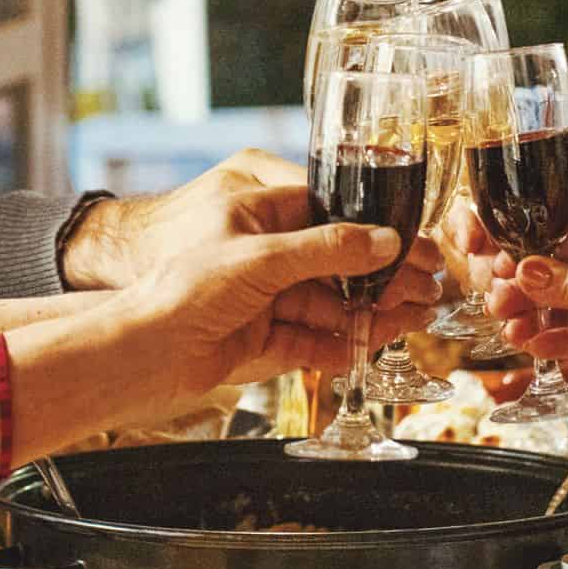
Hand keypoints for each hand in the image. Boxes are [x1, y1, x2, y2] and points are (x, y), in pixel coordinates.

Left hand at [9, 221, 437, 462]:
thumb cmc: (184, 289)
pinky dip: (337, 349)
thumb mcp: (262, 256)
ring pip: (329, 307)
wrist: (142, 354)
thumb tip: (385, 242)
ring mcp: (264, 299)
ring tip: (411, 322)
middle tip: (425, 290)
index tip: (414, 245)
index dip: (375, 231)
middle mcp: (263, 255)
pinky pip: (310, 343)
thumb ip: (329, 250)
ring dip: (369, 316)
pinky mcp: (261, 340)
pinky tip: (367, 351)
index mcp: (257, 214)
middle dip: (381, 279)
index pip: (330, 213)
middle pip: (337, 265)